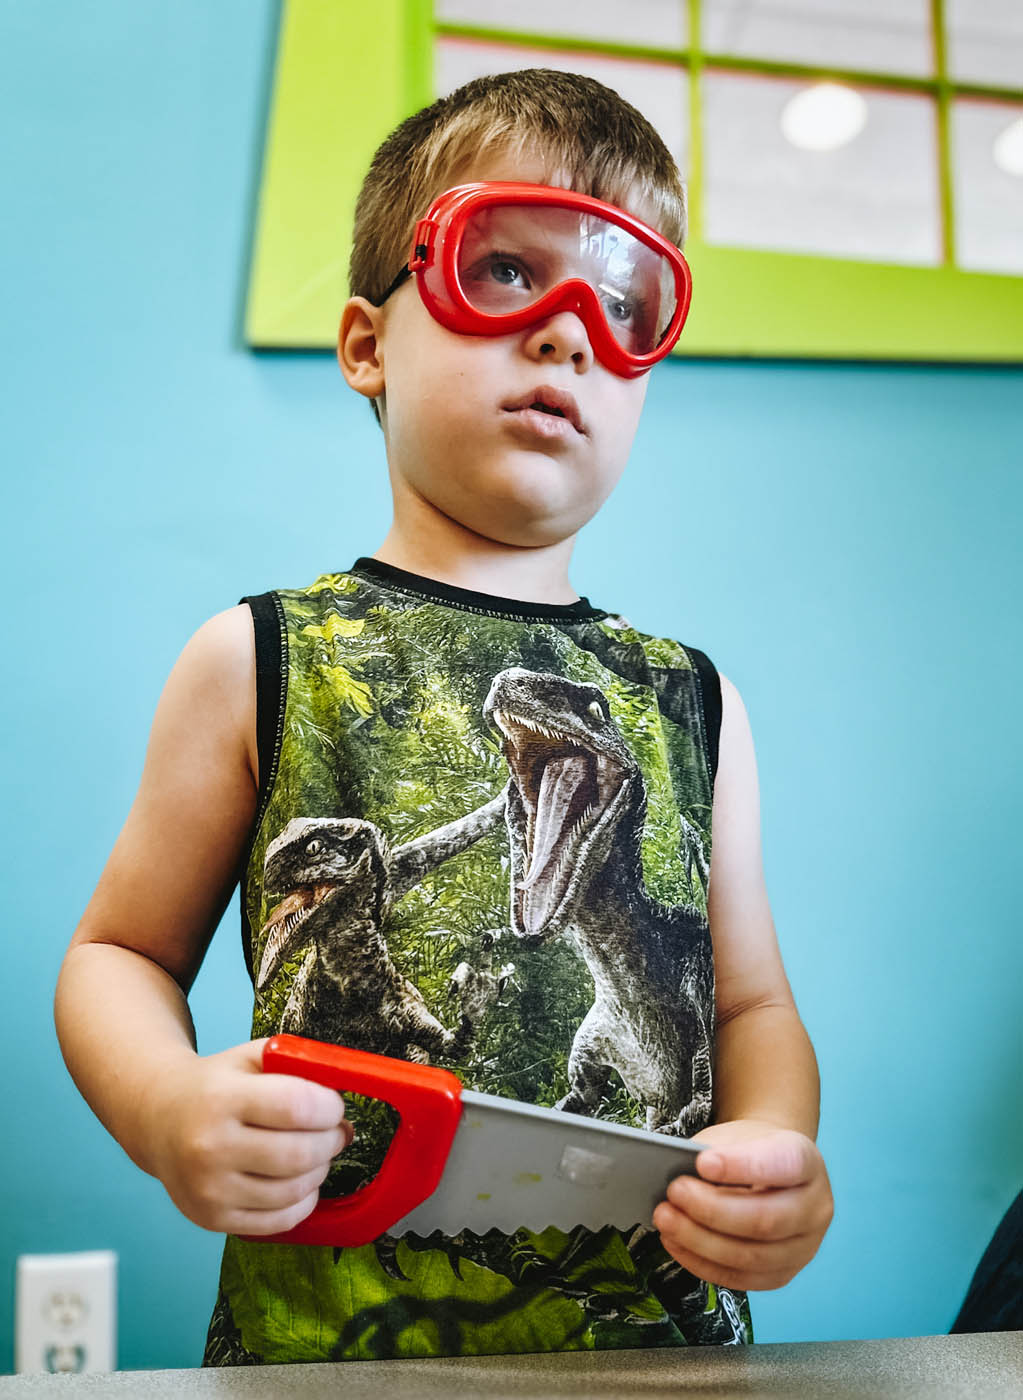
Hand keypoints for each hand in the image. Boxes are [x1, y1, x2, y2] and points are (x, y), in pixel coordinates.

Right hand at [145, 1038, 352, 1234]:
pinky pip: (279, 1221)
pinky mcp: (212, 1219)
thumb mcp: (250, 1057)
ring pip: (294, 1190)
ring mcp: (209, 1189)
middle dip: (331, 1141)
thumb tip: (344, 1100)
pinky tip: (301, 1181)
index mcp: (221, 1098)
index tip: (334, 1106)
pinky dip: (303, 1201)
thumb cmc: (215, 1085)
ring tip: (316, 1152)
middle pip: (300, 1153)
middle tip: (334, 1131)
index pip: (296, 1107)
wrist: (158, 1120)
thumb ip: (297, 1066)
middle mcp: (210, 1147)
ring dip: (320, 1170)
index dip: (329, 1108)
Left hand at [652, 1120, 832, 1291]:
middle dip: (712, 1210)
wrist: (768, 1167)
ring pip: (752, 1256)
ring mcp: (804, 1247)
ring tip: (666, 1219)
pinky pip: (741, 1279)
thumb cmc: (747, 1149)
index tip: (702, 1163)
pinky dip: (702, 1263)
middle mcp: (815, 1207)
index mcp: (807, 1161)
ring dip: (700, 1241)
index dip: (741, 1166)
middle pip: (766, 1219)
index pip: (781, 1164)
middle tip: (673, 1192)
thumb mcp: (735, 1137)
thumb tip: (679, 1180)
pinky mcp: (782, 1274)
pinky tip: (675, 1242)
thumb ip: (715, 1154)